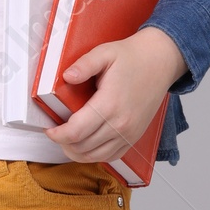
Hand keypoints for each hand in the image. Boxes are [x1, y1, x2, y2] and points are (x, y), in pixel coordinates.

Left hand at [54, 27, 186, 165]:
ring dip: (77, 153)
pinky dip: (95, 156)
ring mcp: (129, 133)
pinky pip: (111, 157)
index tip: (49, 129)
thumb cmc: (133, 57)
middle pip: (83, 147)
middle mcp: (121, 124)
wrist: (160, 62)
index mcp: (110, 104)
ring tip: (66, 141)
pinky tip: (85, 145)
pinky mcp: (134, 137)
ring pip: (96, 156)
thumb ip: (84, 64)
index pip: (76, 132)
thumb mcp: (105, 52)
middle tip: (55, 133)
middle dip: (63, 143)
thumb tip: (67, 76)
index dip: (57, 135)